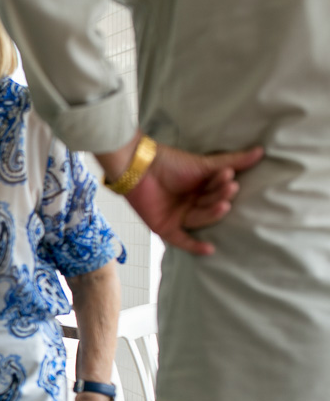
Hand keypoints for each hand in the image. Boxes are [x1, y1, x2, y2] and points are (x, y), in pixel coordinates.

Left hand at [120, 143, 263, 255]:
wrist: (139, 167)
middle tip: (229, 188)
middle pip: (210, 205)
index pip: (217, 191)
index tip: (230, 176)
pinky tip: (210, 249)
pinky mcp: (164, 227)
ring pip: (201, 218)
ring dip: (212, 212)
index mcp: (201, 189)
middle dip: (219, 197)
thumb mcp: (204, 164)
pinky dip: (195, 245)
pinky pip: (182, 241)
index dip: (222, 185)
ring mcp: (178, 216)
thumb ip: (232, 161)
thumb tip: (260, 151)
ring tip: (223, 203)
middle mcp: (191, 204)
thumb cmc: (170, 163)